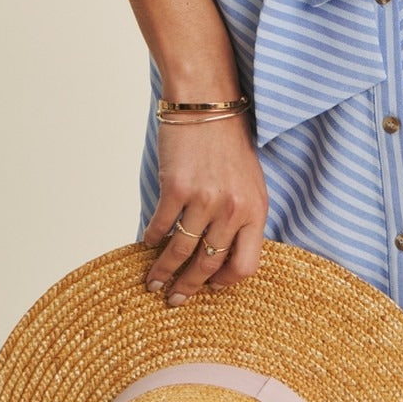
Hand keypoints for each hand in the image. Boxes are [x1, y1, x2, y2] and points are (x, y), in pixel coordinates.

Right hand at [142, 112, 269, 305]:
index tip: (210, 287)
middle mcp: (232, 209)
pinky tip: (147, 244)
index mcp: (255, 210)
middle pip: (209, 265)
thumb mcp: (249, 181)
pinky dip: (151, 240)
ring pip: (181, 251)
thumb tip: (222, 253)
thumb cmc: (228, 141)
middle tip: (174, 299)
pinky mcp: (177, 188)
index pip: (245, 266)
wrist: (207, 102)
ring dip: (164, 271)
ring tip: (153, 282)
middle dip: (189, 287)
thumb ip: (241, 216)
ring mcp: (204, 200)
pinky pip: (161, 226)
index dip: (225, 282)